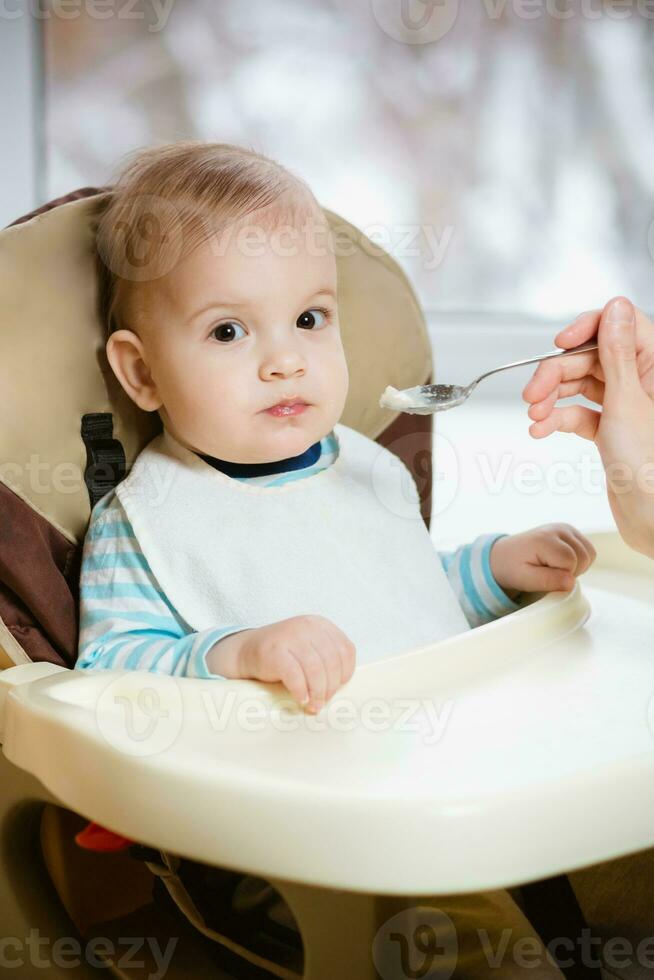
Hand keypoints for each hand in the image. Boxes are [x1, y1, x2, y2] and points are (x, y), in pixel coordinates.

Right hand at [232, 615, 355, 713]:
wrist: (247, 650)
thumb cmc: (283, 654)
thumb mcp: (309, 647)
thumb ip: (326, 657)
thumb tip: (341, 686)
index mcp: (320, 624)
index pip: (345, 650)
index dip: (345, 672)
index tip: (338, 687)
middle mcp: (307, 626)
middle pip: (331, 662)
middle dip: (330, 687)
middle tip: (323, 702)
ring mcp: (290, 636)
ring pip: (315, 670)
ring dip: (317, 693)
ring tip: (313, 705)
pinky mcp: (275, 651)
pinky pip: (295, 675)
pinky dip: (300, 691)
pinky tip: (301, 699)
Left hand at [490, 523, 595, 594]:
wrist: (505, 556)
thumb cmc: (514, 568)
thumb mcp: (525, 580)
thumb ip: (548, 581)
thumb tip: (571, 581)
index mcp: (545, 539)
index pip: (571, 562)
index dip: (563, 575)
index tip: (545, 575)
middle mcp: (558, 529)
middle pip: (584, 556)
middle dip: (572, 571)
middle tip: (550, 572)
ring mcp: (566, 528)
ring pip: (590, 553)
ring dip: (577, 566)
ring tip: (555, 567)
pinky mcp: (570, 531)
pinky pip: (588, 550)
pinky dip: (580, 560)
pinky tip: (562, 562)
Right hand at [522, 296, 653, 557]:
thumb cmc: (650, 467)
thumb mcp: (627, 402)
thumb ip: (617, 352)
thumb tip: (615, 306)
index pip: (619, 326)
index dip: (587, 330)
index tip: (559, 343)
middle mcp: (645, 382)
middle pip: (592, 358)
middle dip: (556, 374)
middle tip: (531, 394)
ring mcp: (628, 406)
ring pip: (581, 385)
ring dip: (552, 398)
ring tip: (532, 416)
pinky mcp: (614, 430)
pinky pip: (580, 414)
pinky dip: (558, 420)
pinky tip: (540, 430)